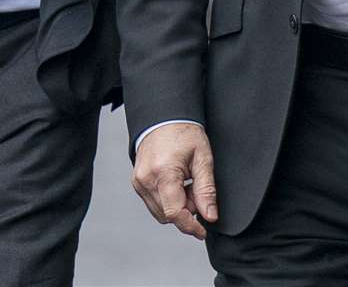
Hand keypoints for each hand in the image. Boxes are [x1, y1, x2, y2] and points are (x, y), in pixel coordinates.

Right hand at [131, 123, 218, 239]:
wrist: (163, 117)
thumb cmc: (184, 133)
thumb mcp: (202, 159)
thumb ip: (206, 190)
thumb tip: (209, 216)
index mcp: (163, 173)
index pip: (174, 213)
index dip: (191, 226)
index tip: (203, 231)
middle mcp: (146, 180)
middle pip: (168, 215)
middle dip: (186, 211)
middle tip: (196, 190)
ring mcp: (139, 182)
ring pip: (160, 212)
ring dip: (176, 207)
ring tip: (186, 185)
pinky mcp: (137, 182)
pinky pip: (154, 203)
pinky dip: (168, 200)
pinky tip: (176, 184)